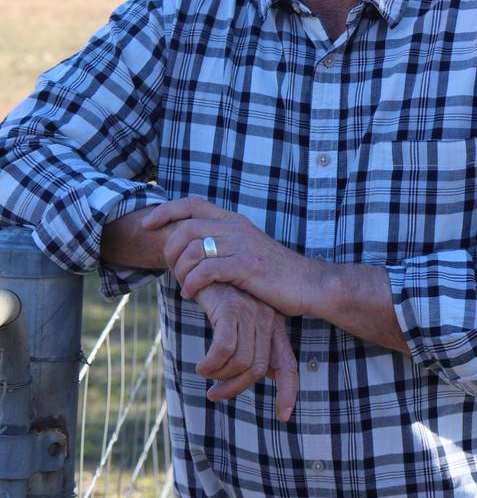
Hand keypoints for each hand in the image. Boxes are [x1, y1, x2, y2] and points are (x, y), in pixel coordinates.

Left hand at [144, 197, 314, 317]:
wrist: (307, 284)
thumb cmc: (274, 273)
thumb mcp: (247, 250)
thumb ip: (224, 244)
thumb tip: (193, 248)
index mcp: (234, 221)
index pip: (192, 204)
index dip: (165, 211)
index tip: (147, 225)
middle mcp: (236, 228)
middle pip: (186, 226)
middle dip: (169, 248)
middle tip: (169, 269)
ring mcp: (242, 246)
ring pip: (194, 249)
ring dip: (180, 270)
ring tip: (183, 285)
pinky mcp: (246, 267)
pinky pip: (207, 270)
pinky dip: (192, 283)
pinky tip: (192, 294)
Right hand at [193, 282, 297, 421]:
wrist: (206, 263)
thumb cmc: (222, 297)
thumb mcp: (241, 321)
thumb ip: (252, 344)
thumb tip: (259, 376)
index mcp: (274, 325)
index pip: (287, 365)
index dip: (287, 391)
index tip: (283, 416)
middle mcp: (267, 319)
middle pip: (257, 368)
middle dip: (235, 388)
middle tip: (215, 395)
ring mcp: (250, 313)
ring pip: (240, 361)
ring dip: (219, 375)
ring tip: (206, 373)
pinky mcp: (231, 309)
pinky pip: (223, 349)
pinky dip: (211, 364)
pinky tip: (202, 365)